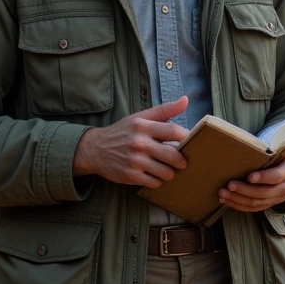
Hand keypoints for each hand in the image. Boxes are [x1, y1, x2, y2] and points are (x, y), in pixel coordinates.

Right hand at [73, 97, 188, 186]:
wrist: (95, 149)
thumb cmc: (122, 132)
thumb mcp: (140, 117)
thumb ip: (164, 110)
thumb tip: (185, 100)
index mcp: (143, 126)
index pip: (174, 131)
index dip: (187, 138)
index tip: (189, 143)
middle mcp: (140, 143)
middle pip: (174, 156)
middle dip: (182, 161)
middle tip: (181, 161)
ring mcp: (135, 161)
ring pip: (166, 172)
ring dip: (170, 172)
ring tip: (166, 168)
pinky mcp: (131, 176)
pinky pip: (155, 182)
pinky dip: (158, 181)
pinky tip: (153, 174)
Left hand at [219, 155, 284, 212]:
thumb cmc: (278, 155)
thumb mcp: (277, 151)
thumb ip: (267, 151)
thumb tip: (244, 144)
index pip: (277, 176)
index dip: (263, 178)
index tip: (249, 177)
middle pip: (264, 192)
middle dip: (245, 190)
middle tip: (230, 185)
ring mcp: (278, 198)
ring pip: (257, 203)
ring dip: (238, 199)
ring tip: (223, 193)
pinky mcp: (269, 204)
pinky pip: (253, 209)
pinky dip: (238, 205)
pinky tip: (226, 201)